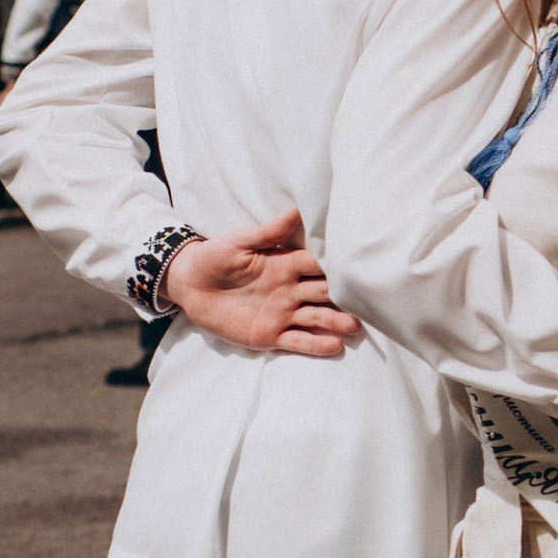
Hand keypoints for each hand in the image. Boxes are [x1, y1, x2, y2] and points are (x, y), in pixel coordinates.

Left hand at [160, 212, 362, 359]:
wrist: (190, 284)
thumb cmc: (214, 257)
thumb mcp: (239, 242)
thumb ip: (268, 232)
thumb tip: (296, 210)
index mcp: (284, 265)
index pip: (316, 265)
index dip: (335, 266)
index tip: (358, 266)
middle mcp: (289, 290)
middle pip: (323, 293)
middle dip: (343, 297)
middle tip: (368, 300)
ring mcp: (282, 314)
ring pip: (316, 318)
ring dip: (335, 322)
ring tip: (355, 326)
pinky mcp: (270, 335)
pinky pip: (297, 340)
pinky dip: (316, 345)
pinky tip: (335, 346)